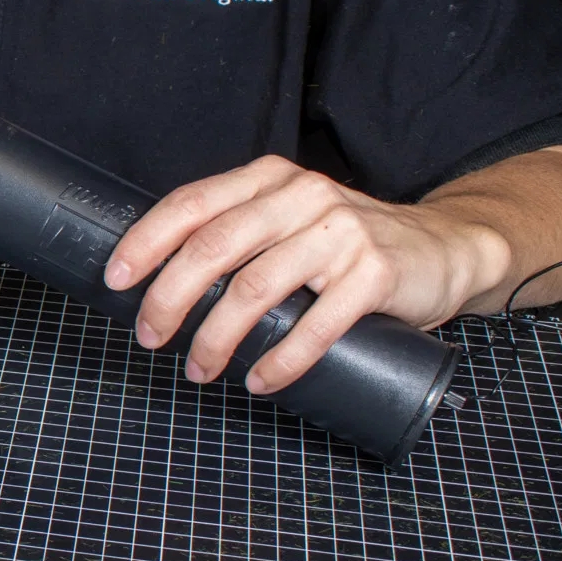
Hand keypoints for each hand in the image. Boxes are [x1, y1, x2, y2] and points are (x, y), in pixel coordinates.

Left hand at [103, 155, 498, 393]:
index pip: (191, 204)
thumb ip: (238, 234)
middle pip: (212, 248)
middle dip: (168, 300)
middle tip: (150, 338)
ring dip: (215, 340)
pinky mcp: (374, 274)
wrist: (445, 250)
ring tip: (199, 369)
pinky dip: (279, 361)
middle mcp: (302, 197)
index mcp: (269, 180)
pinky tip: (260, 381)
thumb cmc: (345, 245)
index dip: (146, 242)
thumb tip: (161, 280)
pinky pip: (314, 326)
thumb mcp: (288, 221)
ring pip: (253, 291)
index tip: (116, 280)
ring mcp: (341, 233)